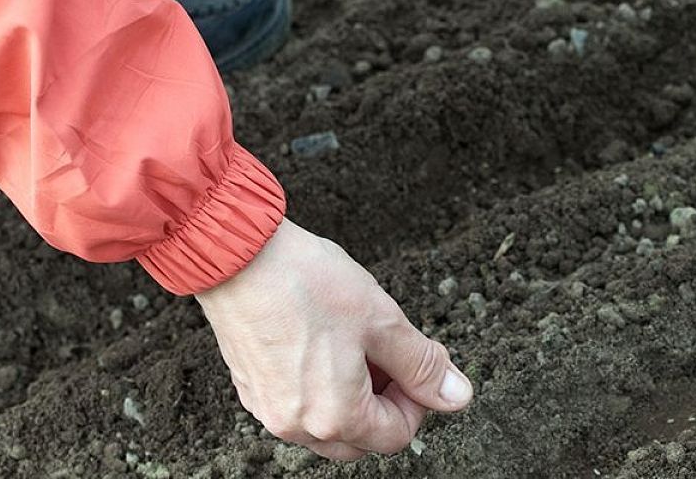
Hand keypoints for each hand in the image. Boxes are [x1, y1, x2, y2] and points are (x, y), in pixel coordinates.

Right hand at [196, 219, 472, 460]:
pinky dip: (319, 389)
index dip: (418, 401)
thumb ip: (423, 365)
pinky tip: (323, 345)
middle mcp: (297, 425)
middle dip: (385, 404)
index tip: (415, 365)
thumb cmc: (306, 283)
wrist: (238, 256)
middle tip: (389, 357)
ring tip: (357, 346)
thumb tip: (457, 395)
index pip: (396, 436)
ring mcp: (268, 409)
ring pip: (326, 426)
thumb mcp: (382, 320)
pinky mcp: (250, 388)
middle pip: (361, 439)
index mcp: (335, 415)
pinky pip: (296, 407)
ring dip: (352, 398)